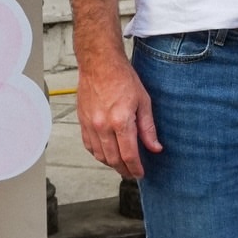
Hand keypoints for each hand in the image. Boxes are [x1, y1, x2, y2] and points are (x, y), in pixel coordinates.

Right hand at [76, 50, 160, 179]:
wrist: (100, 64)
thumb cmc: (122, 78)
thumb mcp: (143, 101)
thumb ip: (148, 128)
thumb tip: (155, 147)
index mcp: (120, 121)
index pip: (128, 155)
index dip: (135, 168)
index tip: (140, 174)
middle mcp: (103, 126)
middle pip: (113, 159)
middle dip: (124, 170)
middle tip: (132, 173)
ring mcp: (90, 125)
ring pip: (99, 155)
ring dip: (111, 164)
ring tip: (121, 165)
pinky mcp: (82, 122)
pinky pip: (89, 146)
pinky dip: (98, 154)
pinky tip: (106, 154)